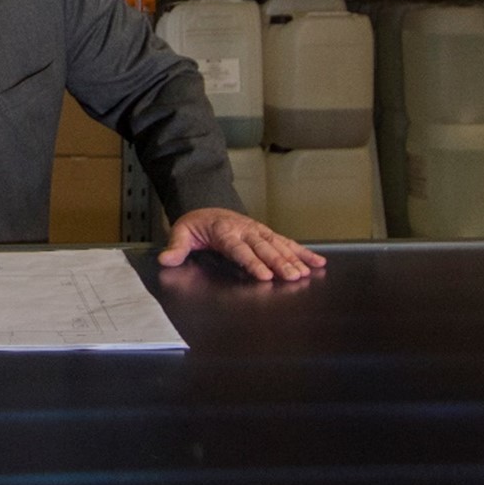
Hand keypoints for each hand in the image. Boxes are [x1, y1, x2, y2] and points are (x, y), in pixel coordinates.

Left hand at [157, 207, 325, 281]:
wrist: (208, 207)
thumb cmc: (196, 223)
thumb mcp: (181, 232)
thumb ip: (176, 247)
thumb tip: (166, 259)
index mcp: (225, 231)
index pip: (240, 250)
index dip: (253, 262)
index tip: (264, 275)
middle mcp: (245, 230)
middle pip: (264, 249)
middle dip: (279, 263)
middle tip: (291, 277)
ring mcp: (258, 231)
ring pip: (278, 245)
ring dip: (293, 259)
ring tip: (305, 273)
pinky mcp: (267, 234)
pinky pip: (287, 242)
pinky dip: (303, 252)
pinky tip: (317, 263)